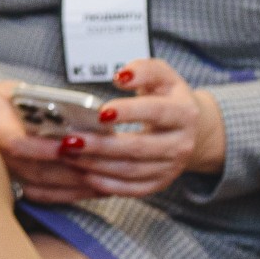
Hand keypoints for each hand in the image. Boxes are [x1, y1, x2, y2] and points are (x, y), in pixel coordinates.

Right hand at [0, 69, 106, 205]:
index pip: (17, 143)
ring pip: (43, 187)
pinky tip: (91, 190)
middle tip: (106, 168)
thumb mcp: (13, 91)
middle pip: (37, 171)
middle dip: (75, 171)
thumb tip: (80, 112)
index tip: (71, 146)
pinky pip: (43, 196)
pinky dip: (68, 195)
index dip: (44, 148)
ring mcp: (3, 175)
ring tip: (108, 180)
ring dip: (76, 186)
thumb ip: (40, 100)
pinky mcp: (11, 187)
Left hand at [40, 58, 224, 199]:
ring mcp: (171, 167)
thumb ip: (144, 69)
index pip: (156, 111)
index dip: (130, 111)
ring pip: (131, 170)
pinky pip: (131, 189)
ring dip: (96, 164)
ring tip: (68, 154)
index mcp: (184, 113)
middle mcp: (181, 144)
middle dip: (102, 145)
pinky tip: (83, 173)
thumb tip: (122, 77)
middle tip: (70, 139)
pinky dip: (106, 184)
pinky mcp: (159, 184)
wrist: (192, 130)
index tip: (101, 111)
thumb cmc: (168, 98)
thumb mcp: (162, 76)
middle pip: (139, 147)